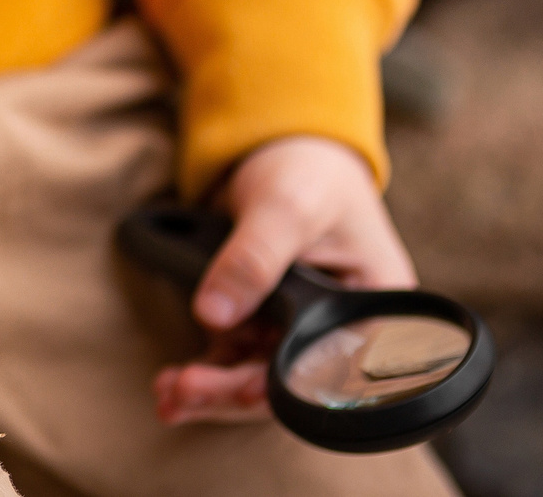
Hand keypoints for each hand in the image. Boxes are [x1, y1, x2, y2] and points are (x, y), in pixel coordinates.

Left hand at [153, 135, 415, 425]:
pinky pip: (236, 357)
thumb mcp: (285, 207)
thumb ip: (253, 259)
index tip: (239, 390)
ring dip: (212, 390)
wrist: (283, 148)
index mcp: (374, 311)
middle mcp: (341, 330)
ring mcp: (300, 328)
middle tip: (184, 393)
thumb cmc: (307, 171)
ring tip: (168, 394)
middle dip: (233, 393)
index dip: (285, 386)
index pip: (331, 368)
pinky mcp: (264, 321)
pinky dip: (206, 371)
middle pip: (290, 380)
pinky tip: (172, 384)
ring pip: (257, 376)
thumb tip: (213, 314)